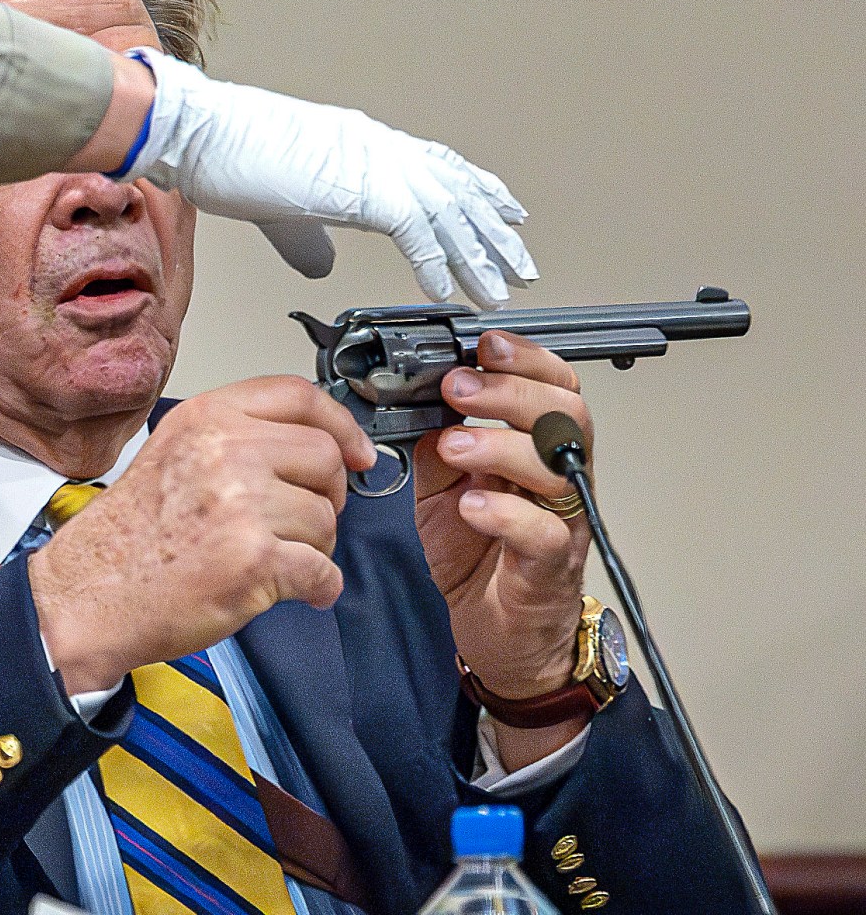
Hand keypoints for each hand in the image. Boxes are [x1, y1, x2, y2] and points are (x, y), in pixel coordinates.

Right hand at [30, 377, 375, 693]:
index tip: (357, 452)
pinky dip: (317, 589)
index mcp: (206, 418)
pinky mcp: (254, 560)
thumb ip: (236, 437)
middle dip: (326, 497)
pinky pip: (322, 571)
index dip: (341, 425)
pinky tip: (294, 591)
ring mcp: (241, 504)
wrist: (90, 594)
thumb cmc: (128, 535)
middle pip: (326, 458)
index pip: (299, 397)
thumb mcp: (172, 452)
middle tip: (300, 522)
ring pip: (327, 519)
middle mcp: (225, 451)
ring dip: (314, 547)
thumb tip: (316, 446)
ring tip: (275, 559)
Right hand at [118, 48, 535, 306]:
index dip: (477, 192)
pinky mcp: (360, 186)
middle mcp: (379, 146)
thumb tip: (323, 263)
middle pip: (457, 189)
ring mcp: (373, 163)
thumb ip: (309, 236)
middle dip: (493, 231)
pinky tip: (447, 291)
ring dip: (477, 255)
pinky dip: (436, 264)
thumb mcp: (278, 202)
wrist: (200, 132)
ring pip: (448, 212)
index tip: (504, 213)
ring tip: (500, 288)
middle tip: (520, 263)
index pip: (438, 166)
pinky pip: (416, 232)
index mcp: (362, 142)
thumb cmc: (224, 155)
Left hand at [415, 333, 592, 712]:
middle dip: (511, 392)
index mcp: (533, 450)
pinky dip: (506, 513)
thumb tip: (411, 402)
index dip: (526, 360)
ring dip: (501, 446)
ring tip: (456, 446)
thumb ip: (435, 444)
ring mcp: (559, 522)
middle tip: (459, 388)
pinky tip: (474, 505)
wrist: (495, 631)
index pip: (552, 388)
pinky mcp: (548, 567)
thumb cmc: (478, 556)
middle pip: (564, 417)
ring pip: (558, 469)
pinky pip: (543, 533)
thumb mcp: (441, 487)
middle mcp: (556, 479)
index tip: (484, 344)